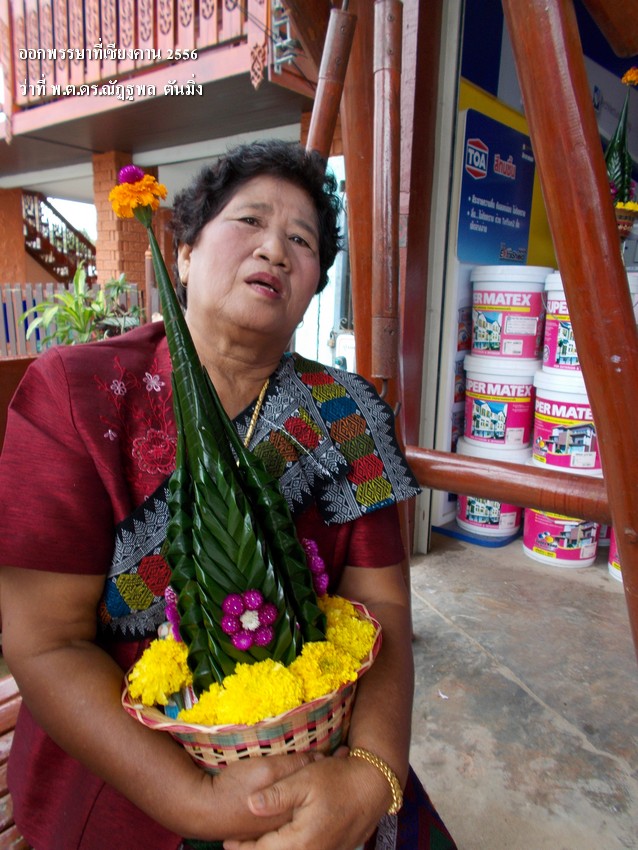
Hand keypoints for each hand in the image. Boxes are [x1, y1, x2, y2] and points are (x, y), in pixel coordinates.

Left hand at [222, 750, 389, 849]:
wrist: (374, 788)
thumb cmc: (339, 780)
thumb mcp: (305, 780)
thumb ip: (276, 795)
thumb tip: (249, 805)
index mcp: (300, 842)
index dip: (241, 848)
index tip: (226, 840)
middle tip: (237, 841)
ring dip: (272, 847)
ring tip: (255, 839)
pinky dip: (288, 846)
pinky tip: (282, 834)